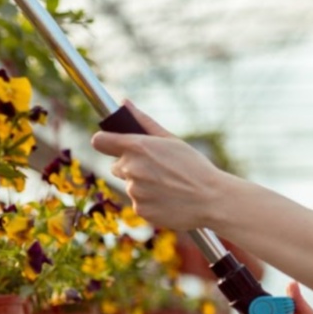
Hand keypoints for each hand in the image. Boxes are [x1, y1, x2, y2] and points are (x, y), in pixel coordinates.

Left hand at [90, 101, 228, 231]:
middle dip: (131, 167)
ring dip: (142, 186)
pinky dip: (150, 203)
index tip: (111, 145)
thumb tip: (123, 103)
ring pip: (130, 186)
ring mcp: (134, 191)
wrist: (212, 199)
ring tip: (168, 186)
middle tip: (157, 170)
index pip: (100, 141)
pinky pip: (139, 204)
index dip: (105, 142)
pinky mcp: (140, 210)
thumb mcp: (171, 140)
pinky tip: (168, 200)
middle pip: (116, 166)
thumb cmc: (194, 166)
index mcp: (137, 147)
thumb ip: (144, 122)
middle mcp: (131, 169)